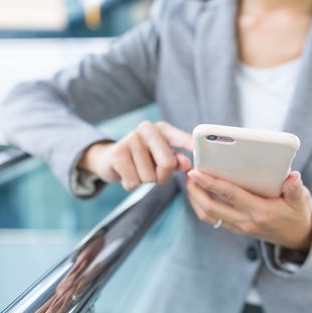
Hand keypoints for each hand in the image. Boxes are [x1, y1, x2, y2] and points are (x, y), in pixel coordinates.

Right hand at [78, 121, 192, 189]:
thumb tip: (187, 165)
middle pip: (167, 163)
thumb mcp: (161, 157)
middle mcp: (147, 129)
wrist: (108, 158)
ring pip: (149, 177)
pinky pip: (134, 182)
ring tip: (136, 170)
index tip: (202, 155)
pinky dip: (131, 184)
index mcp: (162, 129)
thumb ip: (176, 160)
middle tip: (154, 174)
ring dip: (144, 181)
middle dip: (163, 177)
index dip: (193, 147)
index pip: (183, 139)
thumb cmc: (142, 159)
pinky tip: (126, 173)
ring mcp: (130, 139)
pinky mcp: (117, 153)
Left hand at [186, 170, 311, 251]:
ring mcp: (239, 227)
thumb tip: (293, 176)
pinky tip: (199, 194)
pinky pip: (212, 220)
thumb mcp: (301, 200)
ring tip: (191, 183)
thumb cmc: (297, 214)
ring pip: (208, 216)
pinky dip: (201, 206)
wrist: (298, 238)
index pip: (230, 195)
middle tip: (189, 174)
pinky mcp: (236, 229)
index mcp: (261, 211)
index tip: (196, 172)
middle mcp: (246, 221)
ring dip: (195, 199)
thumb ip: (295, 188)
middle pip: (211, 208)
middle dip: (196, 191)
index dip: (211, 183)